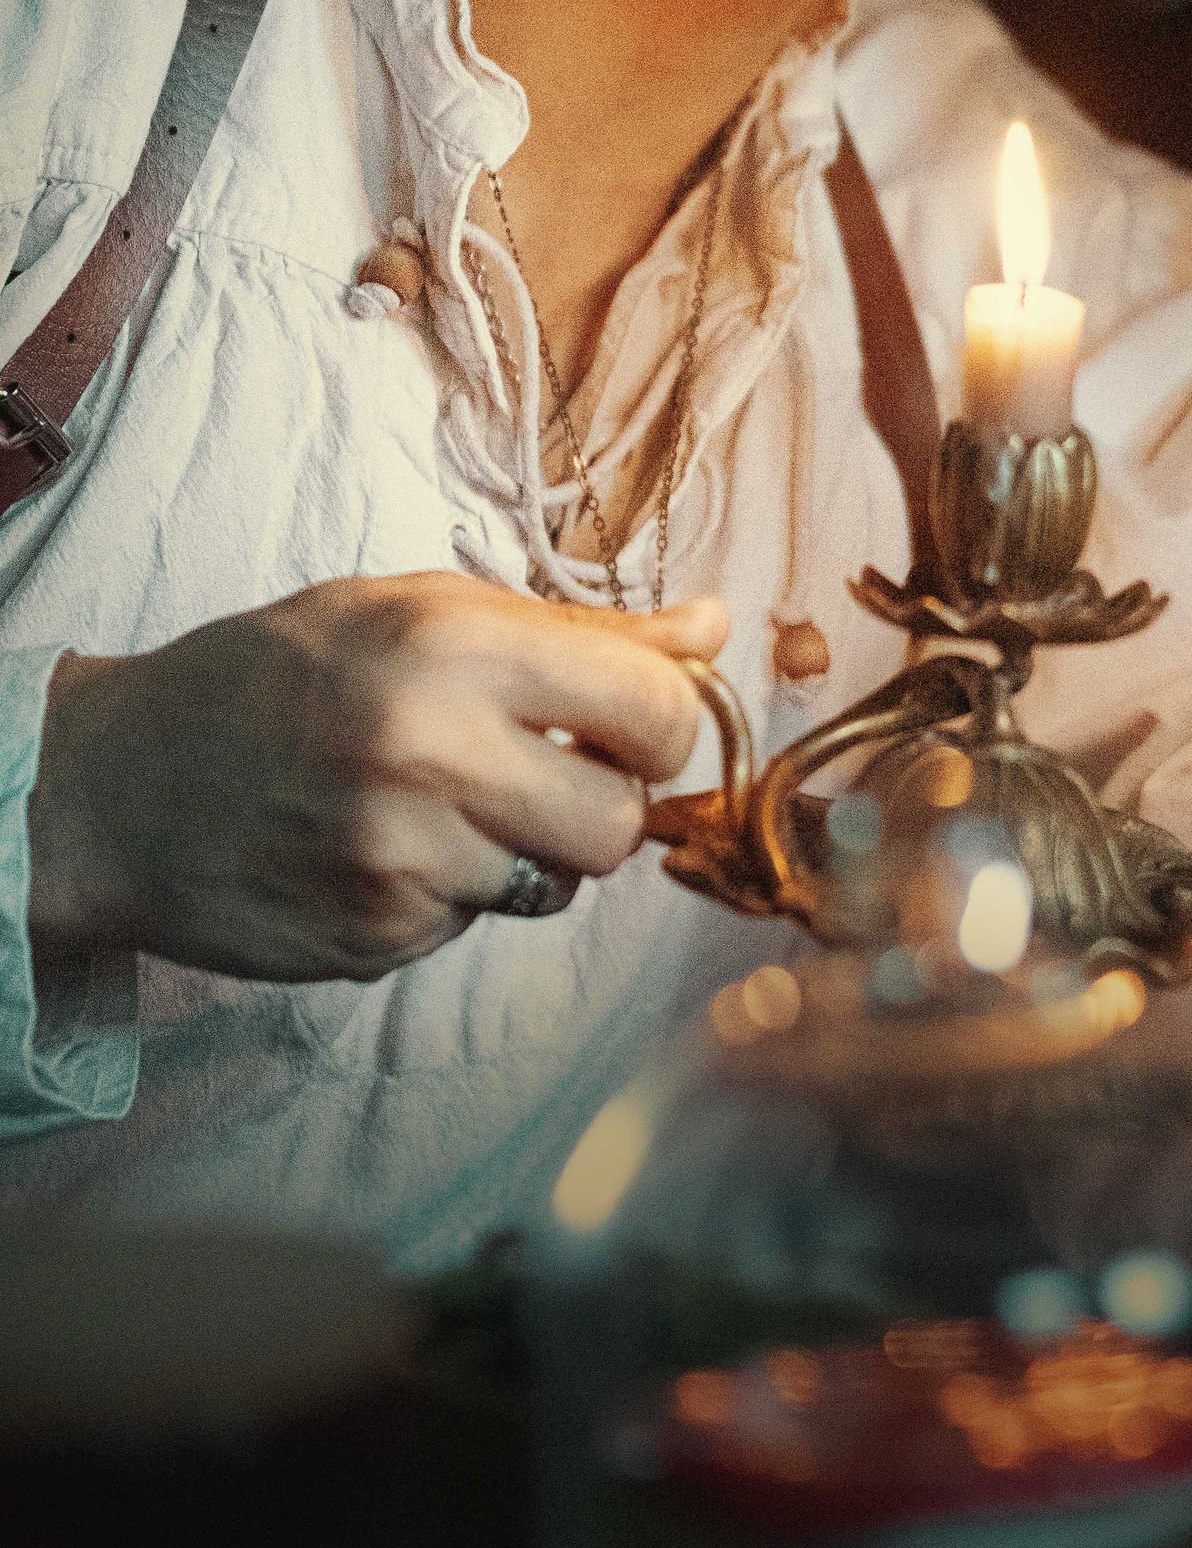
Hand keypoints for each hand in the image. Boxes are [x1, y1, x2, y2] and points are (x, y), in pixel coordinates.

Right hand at [26, 574, 728, 982]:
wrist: (120, 782)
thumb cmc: (281, 676)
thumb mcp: (420, 611)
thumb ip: (579, 632)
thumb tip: (717, 629)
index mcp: (454, 648)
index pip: (658, 712)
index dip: (663, 727)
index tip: (627, 726)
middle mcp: (430, 754)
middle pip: (622, 827)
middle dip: (602, 808)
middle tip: (540, 776)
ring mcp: (398, 858)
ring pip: (554, 887)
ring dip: (521, 854)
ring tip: (436, 805)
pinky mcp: (373, 936)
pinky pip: (473, 926)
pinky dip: (449, 895)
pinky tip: (379, 849)